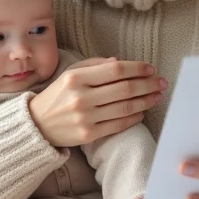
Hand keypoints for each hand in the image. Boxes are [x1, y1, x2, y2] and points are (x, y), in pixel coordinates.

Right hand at [28, 58, 166, 147]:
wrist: (37, 125)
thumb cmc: (58, 95)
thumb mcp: (71, 73)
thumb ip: (95, 64)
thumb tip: (120, 62)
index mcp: (76, 78)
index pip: (115, 70)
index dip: (137, 68)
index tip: (150, 69)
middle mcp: (81, 97)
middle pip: (125, 89)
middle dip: (148, 84)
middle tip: (161, 82)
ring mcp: (85, 118)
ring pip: (125, 107)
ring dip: (146, 101)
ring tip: (157, 95)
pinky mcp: (88, 135)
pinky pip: (118, 125)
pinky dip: (134, 117)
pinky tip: (143, 111)